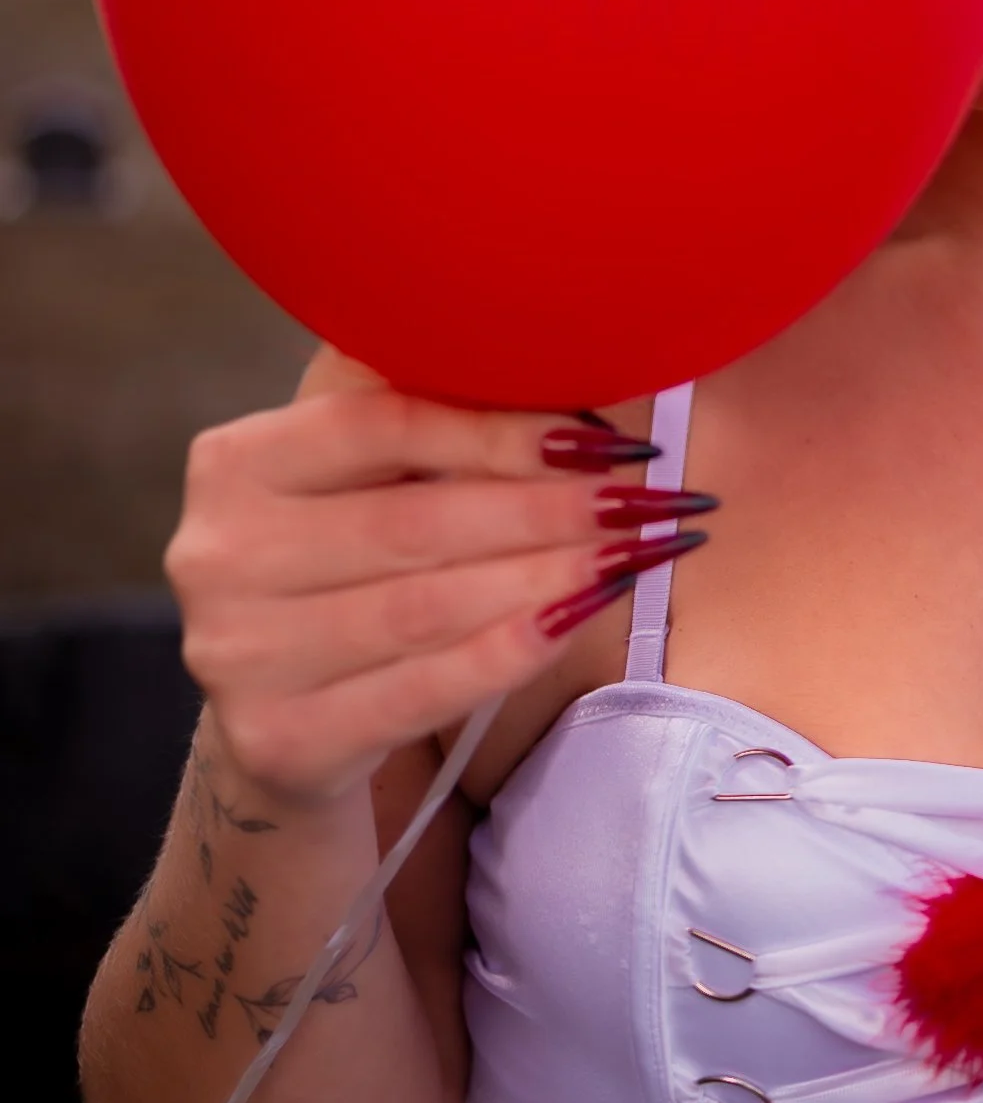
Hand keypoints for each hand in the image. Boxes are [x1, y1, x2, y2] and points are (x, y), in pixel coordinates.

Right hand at [165, 350, 714, 804]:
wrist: (286, 721)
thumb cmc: (352, 569)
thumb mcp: (362, 483)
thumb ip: (429, 418)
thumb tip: (565, 362)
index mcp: (235, 462)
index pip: (382, 425)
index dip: (499, 430)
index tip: (601, 437)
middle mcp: (218, 555)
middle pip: (414, 521)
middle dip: (547, 509)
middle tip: (644, 500)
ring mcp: (238, 655)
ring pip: (426, 607)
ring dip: (547, 576)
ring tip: (631, 555)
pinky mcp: (279, 740)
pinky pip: (423, 688)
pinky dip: (511, 650)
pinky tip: (577, 619)